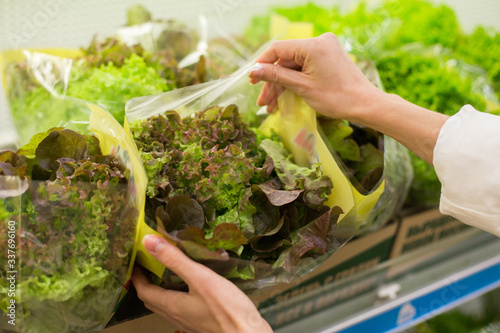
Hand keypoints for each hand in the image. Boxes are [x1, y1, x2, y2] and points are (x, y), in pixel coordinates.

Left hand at [132, 235, 272, 332]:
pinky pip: (181, 309)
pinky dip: (177, 296)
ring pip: (166, 306)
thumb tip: (148, 242)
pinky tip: (191, 288)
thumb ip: (175, 260)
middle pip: (152, 301)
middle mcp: (176, 315)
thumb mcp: (200, 278)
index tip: (137, 260)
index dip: (137, 276)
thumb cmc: (225, 307)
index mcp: (172, 304)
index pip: (144, 291)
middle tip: (150, 265)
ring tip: (168, 273)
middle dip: (147, 283)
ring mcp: (188, 321)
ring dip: (162, 290)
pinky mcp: (201, 323)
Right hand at [248, 32, 381, 120]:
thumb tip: (253, 70)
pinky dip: (295, 82)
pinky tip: (284, 99)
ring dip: (282, 85)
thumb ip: (276, 76)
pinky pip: (305, 68)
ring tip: (271, 106)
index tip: (251, 80)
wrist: (365, 105)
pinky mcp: (328, 58)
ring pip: (294, 66)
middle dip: (272, 82)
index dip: (262, 65)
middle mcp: (319, 42)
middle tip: (262, 101)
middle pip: (285, 60)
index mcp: (313, 45)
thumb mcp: (302, 87)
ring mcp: (325, 49)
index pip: (277, 49)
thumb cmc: (336, 98)